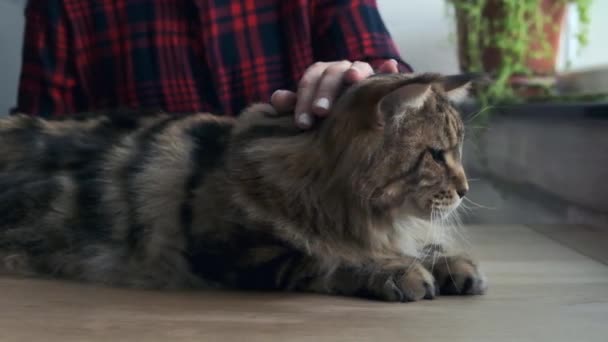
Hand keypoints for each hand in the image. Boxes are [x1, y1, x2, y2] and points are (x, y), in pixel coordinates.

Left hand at [271, 59, 399, 128]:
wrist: (345, 115)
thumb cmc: (323, 114)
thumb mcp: (307, 110)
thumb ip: (292, 104)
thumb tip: (276, 98)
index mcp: (321, 73)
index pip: (310, 80)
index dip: (304, 100)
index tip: (302, 123)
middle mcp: (340, 69)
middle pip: (332, 73)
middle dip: (325, 92)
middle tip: (320, 112)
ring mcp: (361, 73)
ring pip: (358, 67)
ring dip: (356, 72)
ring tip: (354, 80)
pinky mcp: (380, 81)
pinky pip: (385, 72)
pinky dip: (388, 69)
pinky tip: (391, 66)